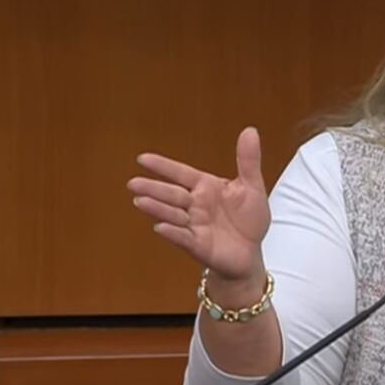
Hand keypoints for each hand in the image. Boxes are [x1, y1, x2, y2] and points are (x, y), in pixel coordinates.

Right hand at [128, 126, 269, 280]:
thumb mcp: (252, 187)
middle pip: (172, 194)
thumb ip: (248, 161)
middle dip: (153, 188)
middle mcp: (196, 205)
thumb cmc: (248, 220)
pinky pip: (183, 238)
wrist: (251, 254)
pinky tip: (161, 227)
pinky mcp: (198, 245)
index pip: (181, 174)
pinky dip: (173, 233)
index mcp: (206, 188)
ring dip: (158, 208)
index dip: (163, 167)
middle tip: (133, 182)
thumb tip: (250, 130)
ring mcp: (194, 225)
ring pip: (173, 215)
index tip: (142, 158)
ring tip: (141, 201)